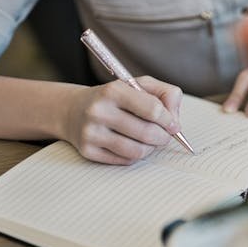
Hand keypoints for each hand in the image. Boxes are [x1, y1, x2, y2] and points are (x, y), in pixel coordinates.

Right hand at [62, 76, 182, 164]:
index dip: (169, 120)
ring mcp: (91, 133)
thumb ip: (166, 95)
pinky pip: (125, 160)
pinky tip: (133, 145)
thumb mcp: (139, 85)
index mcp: (113, 90)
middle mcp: (98, 111)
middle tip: (165, 136)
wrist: (72, 110)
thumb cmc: (115, 98)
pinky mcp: (87, 151)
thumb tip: (175, 122)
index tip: (173, 124)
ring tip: (150, 141)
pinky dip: (136, 155)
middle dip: (164, 137)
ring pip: (138, 151)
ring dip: (151, 148)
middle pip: (148, 133)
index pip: (153, 109)